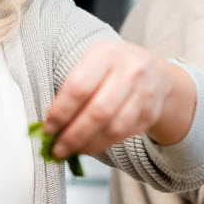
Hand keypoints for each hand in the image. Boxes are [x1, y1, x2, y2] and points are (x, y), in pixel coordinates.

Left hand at [43, 42, 187, 157]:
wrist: (154, 72)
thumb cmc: (112, 68)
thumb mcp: (92, 63)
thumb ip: (72, 89)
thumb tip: (50, 125)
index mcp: (106, 53)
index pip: (79, 87)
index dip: (61, 112)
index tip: (48, 129)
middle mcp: (129, 70)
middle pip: (98, 111)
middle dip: (73, 135)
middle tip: (57, 149)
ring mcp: (144, 92)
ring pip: (113, 128)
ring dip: (88, 144)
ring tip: (72, 150)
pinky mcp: (151, 112)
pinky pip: (123, 135)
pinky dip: (102, 144)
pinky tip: (89, 146)